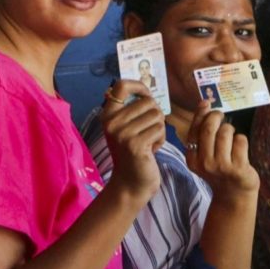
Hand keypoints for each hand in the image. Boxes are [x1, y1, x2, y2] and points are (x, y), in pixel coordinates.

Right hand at [100, 80, 165, 204]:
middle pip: (148, 102)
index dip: (140, 86)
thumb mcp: (127, 127)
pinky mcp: (135, 144)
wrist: (131, 183)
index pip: (122, 85)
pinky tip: (152, 150)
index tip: (146, 96)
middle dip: (156, 115)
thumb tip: (147, 88)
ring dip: (159, 129)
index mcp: (108, 115)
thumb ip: (133, 109)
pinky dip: (161, 139)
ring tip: (149, 142)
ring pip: (157, 115)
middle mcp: (111, 122)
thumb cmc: (134, 152)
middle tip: (149, 131)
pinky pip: (160, 129)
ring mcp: (122, 134)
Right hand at [185, 102, 259, 203]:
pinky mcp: (238, 168)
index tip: (207, 103)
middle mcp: (204, 163)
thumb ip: (202, 131)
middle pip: (209, 128)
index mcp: (193, 159)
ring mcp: (221, 166)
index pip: (194, 130)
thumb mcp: (205, 153)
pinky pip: (240, 140)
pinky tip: (240, 149)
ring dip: (230, 130)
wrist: (234, 194)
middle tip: (221, 116)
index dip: (201, 113)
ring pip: (226, 132)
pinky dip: (241, 140)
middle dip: (216, 116)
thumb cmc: (220, 168)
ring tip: (231, 138)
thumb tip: (204, 103)